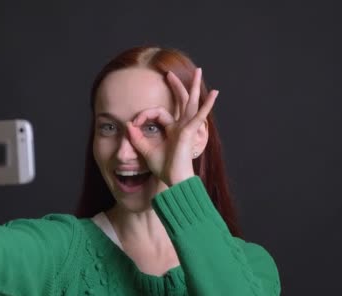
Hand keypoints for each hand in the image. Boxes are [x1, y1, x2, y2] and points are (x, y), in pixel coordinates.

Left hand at [126, 68, 217, 185]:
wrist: (174, 179)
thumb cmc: (164, 168)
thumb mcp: (146, 151)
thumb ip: (136, 138)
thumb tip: (127, 124)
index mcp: (172, 129)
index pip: (157, 112)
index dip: (143, 115)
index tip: (132, 124)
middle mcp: (181, 126)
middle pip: (180, 101)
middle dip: (176, 86)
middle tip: (169, 73)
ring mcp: (187, 127)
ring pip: (191, 102)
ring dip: (194, 86)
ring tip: (198, 71)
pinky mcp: (190, 131)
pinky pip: (200, 115)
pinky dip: (207, 105)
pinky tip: (214, 94)